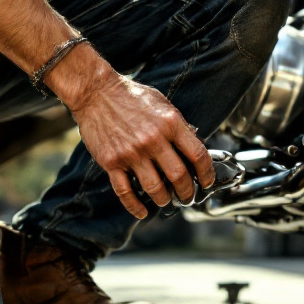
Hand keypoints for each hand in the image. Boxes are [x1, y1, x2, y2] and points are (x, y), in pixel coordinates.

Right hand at [66, 68, 214, 218]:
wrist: (96, 92)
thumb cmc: (131, 96)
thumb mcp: (163, 104)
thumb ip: (179, 126)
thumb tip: (196, 145)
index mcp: (170, 124)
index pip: (198, 155)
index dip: (206, 173)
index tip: (207, 182)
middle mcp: (153, 140)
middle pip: (179, 176)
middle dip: (187, 192)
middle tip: (188, 197)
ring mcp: (132, 153)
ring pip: (155, 188)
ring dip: (164, 199)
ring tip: (166, 200)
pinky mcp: (112, 161)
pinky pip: (125, 191)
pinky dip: (135, 206)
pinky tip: (142, 212)